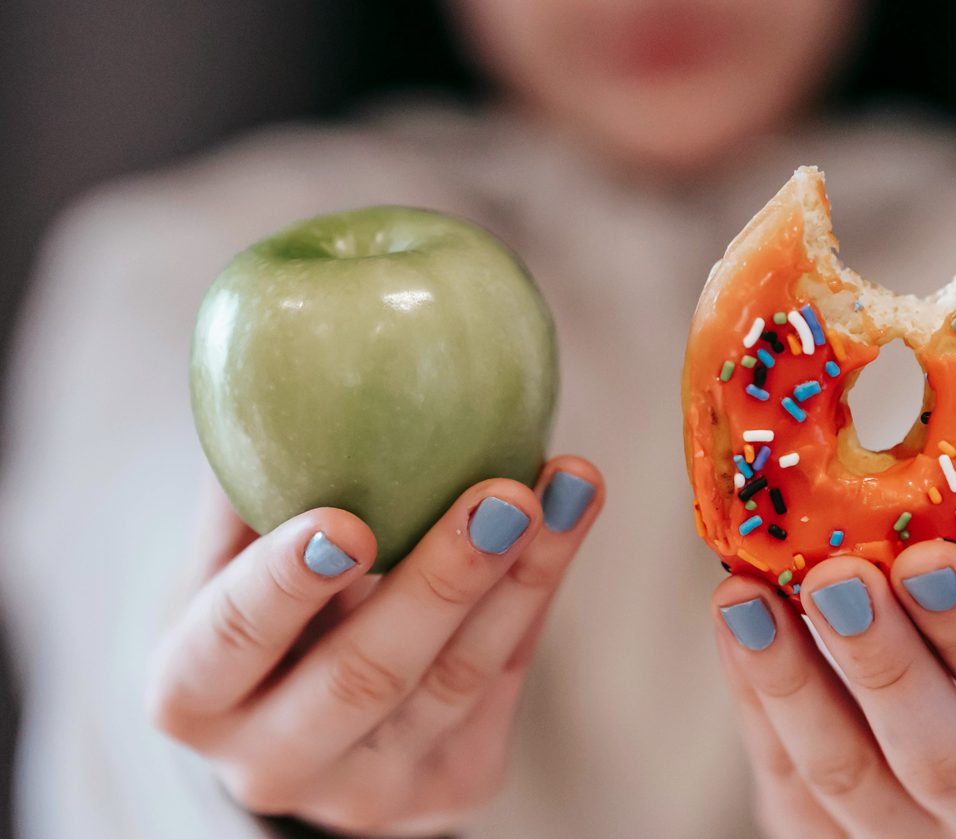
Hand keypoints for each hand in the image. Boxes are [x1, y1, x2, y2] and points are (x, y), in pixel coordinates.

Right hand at [148, 457, 602, 836]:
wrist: (307, 727)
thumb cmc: (259, 612)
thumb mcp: (226, 561)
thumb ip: (248, 486)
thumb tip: (282, 356)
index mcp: (193, 695)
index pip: (232, 642)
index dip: (284, 584)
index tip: (346, 520)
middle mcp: (272, 762)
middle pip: (365, 676)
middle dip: (442, 583)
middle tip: (502, 496)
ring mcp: (367, 792)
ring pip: (457, 681)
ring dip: (522, 576)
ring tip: (567, 486)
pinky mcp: (451, 788)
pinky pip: (504, 681)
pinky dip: (538, 592)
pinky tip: (568, 518)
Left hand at [713, 540, 955, 838]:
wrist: (921, 731)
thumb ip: (955, 566)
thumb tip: (886, 467)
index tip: (926, 559)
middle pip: (944, 758)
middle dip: (884, 662)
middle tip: (836, 577)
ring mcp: (909, 836)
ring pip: (846, 776)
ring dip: (791, 680)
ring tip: (747, 597)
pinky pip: (783, 777)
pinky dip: (753, 694)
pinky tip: (735, 623)